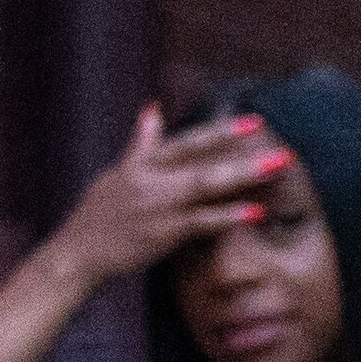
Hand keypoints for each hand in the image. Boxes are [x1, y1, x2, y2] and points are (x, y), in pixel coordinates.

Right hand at [45, 101, 286, 289]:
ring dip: (242, 176)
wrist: (78, 252)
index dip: (221, 131)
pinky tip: (256, 213)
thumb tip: (152, 108)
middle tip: (282, 151)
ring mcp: (156, 205)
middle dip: (242, 154)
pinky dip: (228, 216)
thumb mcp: (118, 173)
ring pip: (205, 185)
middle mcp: (151, 179)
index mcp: (143, 164)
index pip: (187, 141)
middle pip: (203, 161)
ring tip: (275, 170)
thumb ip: (142, 143)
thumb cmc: (100, 214)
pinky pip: (201, 222)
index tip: (254, 121)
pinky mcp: (161, 233)